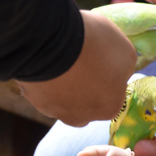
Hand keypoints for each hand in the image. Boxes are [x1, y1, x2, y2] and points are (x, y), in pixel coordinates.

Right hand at [17, 10, 136, 125]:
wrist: (48, 39)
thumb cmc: (95, 46)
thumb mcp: (125, 53)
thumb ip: (124, 69)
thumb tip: (116, 72)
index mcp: (109, 108)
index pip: (113, 97)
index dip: (109, 78)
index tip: (102, 62)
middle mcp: (81, 117)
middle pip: (86, 103)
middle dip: (85, 86)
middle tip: (82, 61)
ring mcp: (53, 109)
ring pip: (61, 99)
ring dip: (63, 84)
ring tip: (61, 58)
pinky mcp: (30, 97)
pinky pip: (40, 88)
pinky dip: (43, 77)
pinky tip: (44, 59)